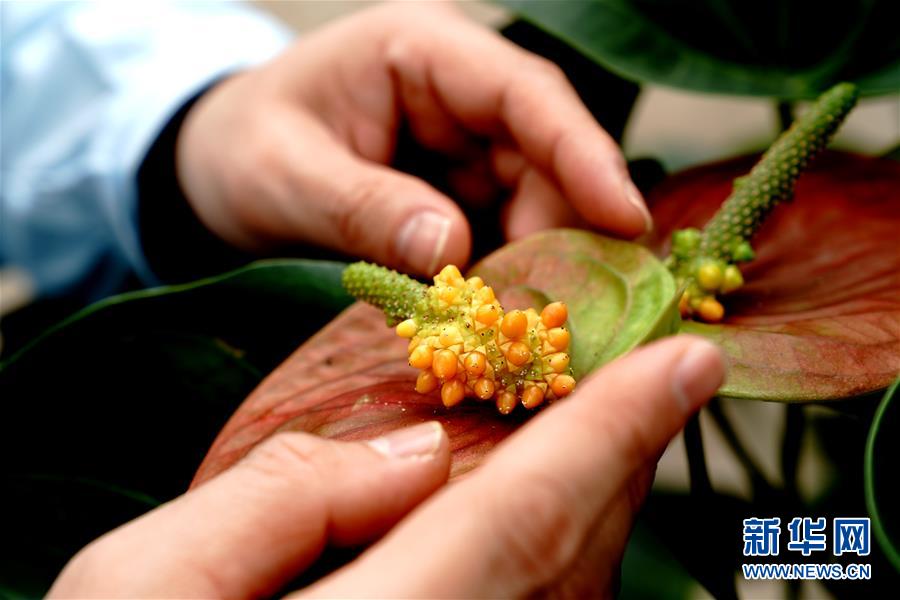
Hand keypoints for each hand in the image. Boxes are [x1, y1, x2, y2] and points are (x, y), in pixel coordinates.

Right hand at [49, 336, 722, 597]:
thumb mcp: (144, 578)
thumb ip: (284, 497)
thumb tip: (413, 449)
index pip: (526, 514)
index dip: (615, 430)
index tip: (687, 361)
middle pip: (567, 555)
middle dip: (621, 455)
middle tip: (656, 376)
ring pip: (569, 593)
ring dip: (600, 502)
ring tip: (610, 426)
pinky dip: (559, 554)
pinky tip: (545, 512)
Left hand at [176, 3, 651, 275]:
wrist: (216, 167)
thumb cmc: (243, 148)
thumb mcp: (286, 174)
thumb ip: (363, 206)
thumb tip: (452, 251)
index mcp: (420, 52)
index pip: (523, 93)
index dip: (583, 152)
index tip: (624, 218)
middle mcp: (457, 94)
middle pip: (545, 155)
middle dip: (559, 231)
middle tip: (563, 309)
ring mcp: (462, 146)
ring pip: (533, 200)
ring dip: (536, 263)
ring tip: (526, 325)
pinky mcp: (457, 193)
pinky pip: (501, 232)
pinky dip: (505, 276)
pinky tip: (499, 319)